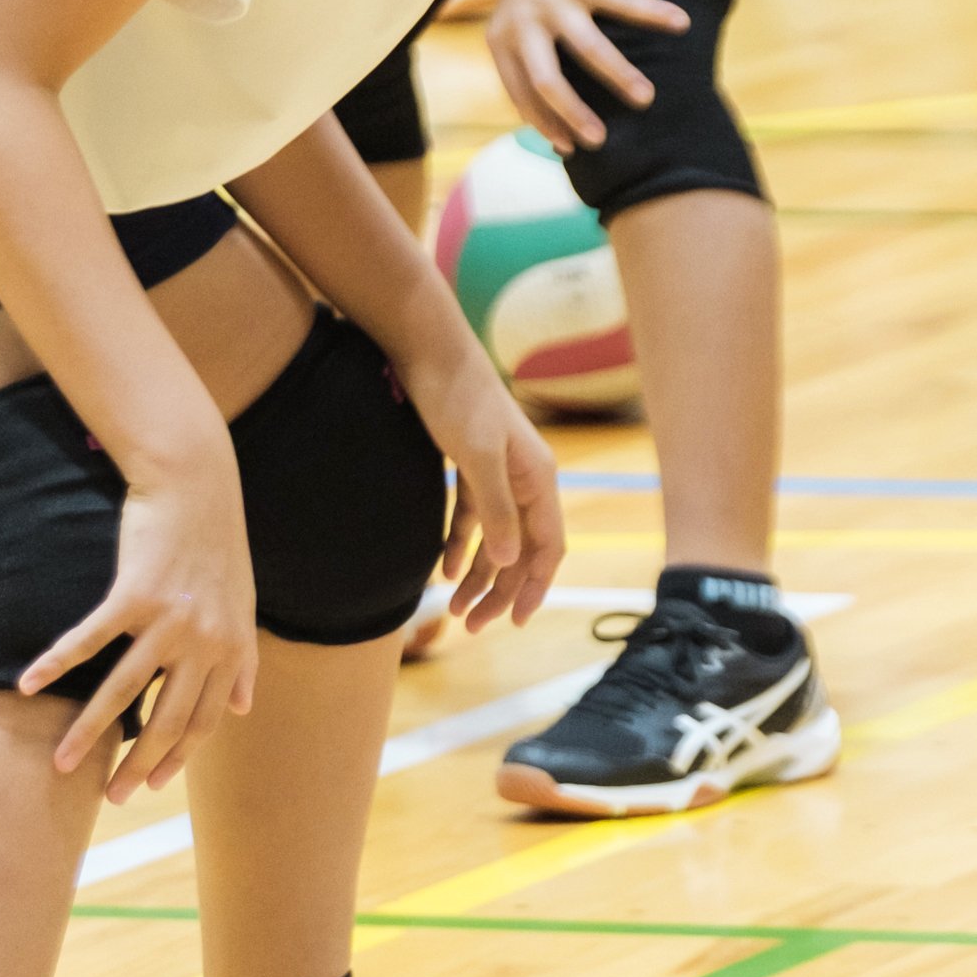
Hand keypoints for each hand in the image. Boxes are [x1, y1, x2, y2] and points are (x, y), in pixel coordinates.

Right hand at [25, 462, 256, 797]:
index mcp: (228, 649)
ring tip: (61, 763)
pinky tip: (27, 685)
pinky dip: (56, 664)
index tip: (151, 784)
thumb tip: (244, 706)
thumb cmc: (216, 545)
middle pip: (166, 719)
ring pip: (123, 691)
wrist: (197, 486)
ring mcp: (168, 621)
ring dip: (89, 731)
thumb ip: (242, 660)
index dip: (177, 756)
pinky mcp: (134, 595)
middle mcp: (202, 642)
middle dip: (135, 763)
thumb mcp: (242, 606)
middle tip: (108, 797)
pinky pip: (90, 641)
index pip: (203, 720)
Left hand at [399, 340, 564, 633]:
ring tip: (455, 610)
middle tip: (473, 625)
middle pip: (521, 550)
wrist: (428, 351)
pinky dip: (461, 546)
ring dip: (480, 576)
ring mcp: (499, 475)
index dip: (536, 587)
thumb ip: (497, 509)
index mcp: (538, 479)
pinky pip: (472, 519)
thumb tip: (513, 561)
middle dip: (501, 591)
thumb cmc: (457, 397)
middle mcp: (525, 480)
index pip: (548, 546)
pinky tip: (445, 572)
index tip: (518, 623)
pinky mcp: (471, 468)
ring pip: (496, 540)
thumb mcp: (477, 455)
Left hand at [484, 0, 684, 150]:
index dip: (545, 124)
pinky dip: (655, 15)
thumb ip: (530, 68)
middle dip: (574, 114)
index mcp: (503, 41)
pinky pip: (626, 3)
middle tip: (600, 141)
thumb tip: (554, 131)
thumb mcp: (518, 30)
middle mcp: (524, 22)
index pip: (522, 94)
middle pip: (548, 80)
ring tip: (646, 99)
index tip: (570, 149)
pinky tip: (681, 25)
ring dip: (620, 76)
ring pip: (589, 47)